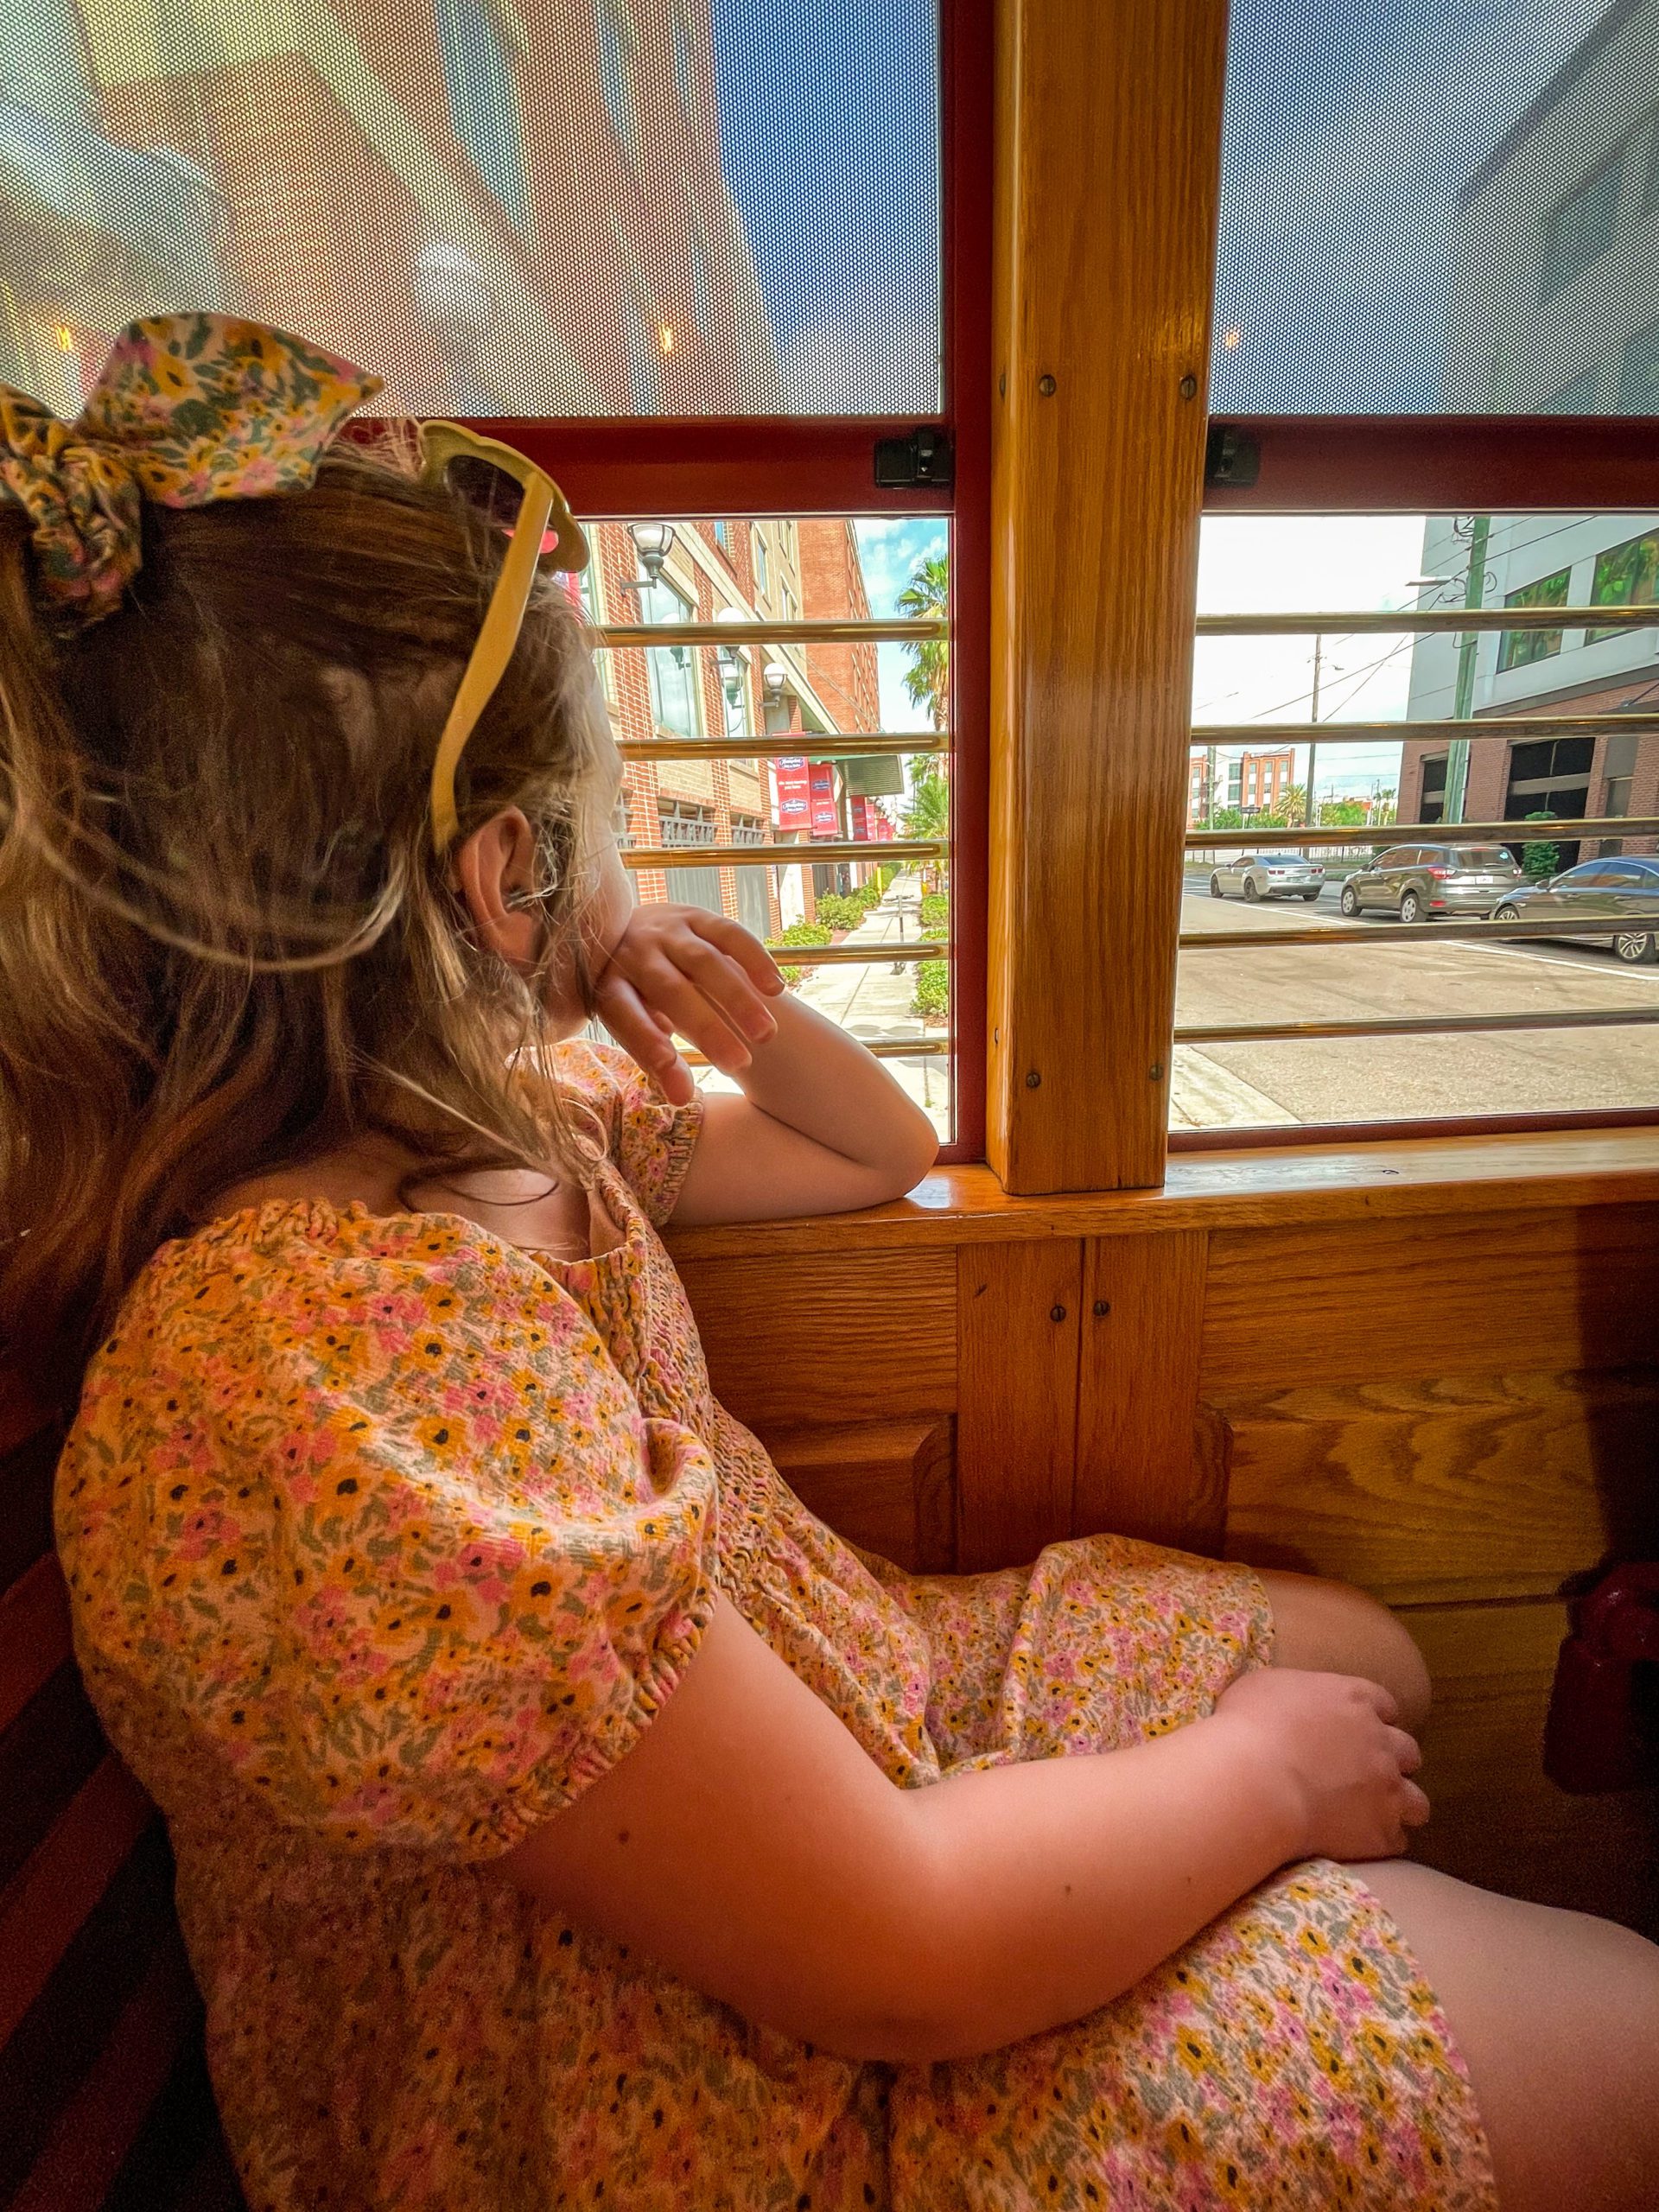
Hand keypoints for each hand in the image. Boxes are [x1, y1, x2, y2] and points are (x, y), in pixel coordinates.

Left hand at [595, 904, 784, 1104]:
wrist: (630, 931)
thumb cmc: (637, 996)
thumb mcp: (637, 1028)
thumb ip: (660, 1063)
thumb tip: (682, 1099)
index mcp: (611, 985)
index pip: (623, 1014)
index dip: (645, 1040)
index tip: (671, 1069)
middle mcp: (634, 952)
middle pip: (670, 990)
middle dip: (707, 1028)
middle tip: (740, 1064)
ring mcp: (666, 930)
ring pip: (705, 961)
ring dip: (738, 998)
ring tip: (766, 1036)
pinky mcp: (696, 915)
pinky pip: (729, 933)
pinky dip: (755, 959)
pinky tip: (776, 990)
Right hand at [1210, 1667, 1428, 1862]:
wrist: (1256, 1781)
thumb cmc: (1249, 1725)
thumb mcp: (1264, 1686)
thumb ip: (1293, 1692)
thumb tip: (1288, 1702)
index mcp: (1355, 1699)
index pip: (1385, 1705)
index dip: (1373, 1719)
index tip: (1357, 1730)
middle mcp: (1382, 1742)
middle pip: (1408, 1752)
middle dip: (1392, 1761)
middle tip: (1364, 1773)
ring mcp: (1387, 1789)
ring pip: (1417, 1801)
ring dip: (1400, 1805)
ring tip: (1374, 1815)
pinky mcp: (1382, 1832)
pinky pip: (1396, 1840)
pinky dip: (1381, 1840)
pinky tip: (1359, 1842)